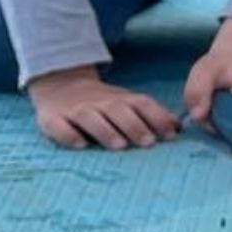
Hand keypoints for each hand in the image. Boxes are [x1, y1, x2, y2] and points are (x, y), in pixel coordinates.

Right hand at [25, 67, 180, 149]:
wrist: (60, 86)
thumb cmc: (106, 104)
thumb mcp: (130, 104)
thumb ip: (154, 115)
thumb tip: (179, 127)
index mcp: (121, 100)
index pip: (141, 104)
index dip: (157, 117)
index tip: (170, 135)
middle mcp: (99, 103)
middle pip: (117, 110)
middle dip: (134, 125)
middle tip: (147, 142)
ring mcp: (75, 110)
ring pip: (89, 117)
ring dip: (105, 130)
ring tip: (119, 145)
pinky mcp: (52, 119)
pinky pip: (58, 125)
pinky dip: (68, 134)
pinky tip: (79, 145)